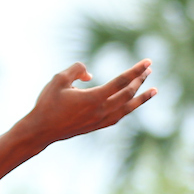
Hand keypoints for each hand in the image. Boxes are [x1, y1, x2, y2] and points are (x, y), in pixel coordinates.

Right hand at [21, 59, 155, 145]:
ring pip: (127, 108)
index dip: (136, 70)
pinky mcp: (95, 126)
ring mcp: (99, 120)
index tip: (147, 62)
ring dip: (140, 97)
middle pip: (127, 93)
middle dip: (140, 80)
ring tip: (154, 90)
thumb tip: (90, 74)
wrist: (39, 131)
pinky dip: (128, 109)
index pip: (121, 81)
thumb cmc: (47, 104)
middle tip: (149, 69)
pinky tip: (131, 105)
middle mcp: (100, 111)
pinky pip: (118, 117)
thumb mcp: (58, 79)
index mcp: (93, 98)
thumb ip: (76, 69)